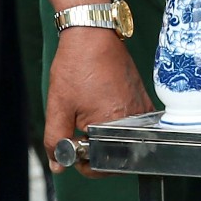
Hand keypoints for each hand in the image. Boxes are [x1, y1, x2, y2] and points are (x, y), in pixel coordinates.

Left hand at [45, 27, 152, 175]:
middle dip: (94, 150)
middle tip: (77, 133)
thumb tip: (59, 165)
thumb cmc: (76, 67)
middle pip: (117, 155)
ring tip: (88, 117)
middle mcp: (135, 120)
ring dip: (104, 137)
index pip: (104, 166)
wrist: (92, 34)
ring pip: (123, 140)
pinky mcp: (144, 100)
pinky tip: (101, 108)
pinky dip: (115, 125)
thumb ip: (56, 140)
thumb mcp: (58, 107)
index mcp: (114, 124)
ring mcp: (142, 110)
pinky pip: (131, 126)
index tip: (72, 149)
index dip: (84, 163)